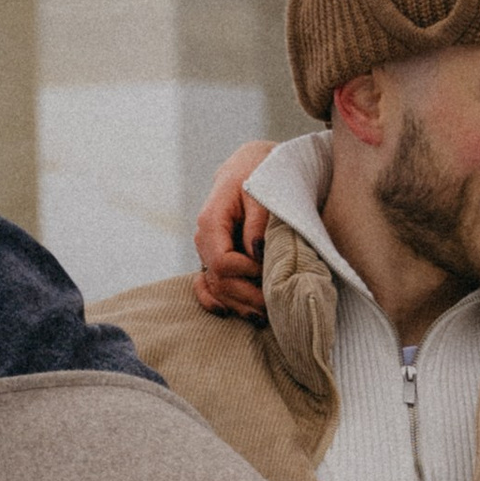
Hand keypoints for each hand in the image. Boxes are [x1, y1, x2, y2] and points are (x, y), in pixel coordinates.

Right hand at [193, 138, 277, 318]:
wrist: (250, 164)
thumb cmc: (260, 173)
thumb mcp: (262, 192)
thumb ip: (258, 223)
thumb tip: (255, 254)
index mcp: (212, 221)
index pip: (222, 262)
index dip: (246, 274)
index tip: (268, 272)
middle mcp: (204, 238)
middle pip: (218, 280)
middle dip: (246, 295)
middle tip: (275, 303)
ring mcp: (207, 249)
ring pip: (215, 287)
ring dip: (237, 304)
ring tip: (263, 315)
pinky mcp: (214, 255)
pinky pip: (205, 284)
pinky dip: (213, 300)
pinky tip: (226, 311)